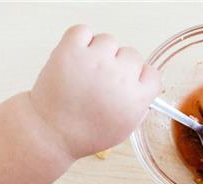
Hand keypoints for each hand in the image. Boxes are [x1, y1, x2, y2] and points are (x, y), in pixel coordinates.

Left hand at [29, 25, 160, 158]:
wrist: (50, 132)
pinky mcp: (71, 50)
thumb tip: (144, 87)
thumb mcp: (123, 130)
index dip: (139, 77)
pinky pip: (83, 31)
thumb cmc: (85, 134)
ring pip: (108, 41)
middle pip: (131, 54)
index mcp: (136, 98)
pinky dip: (80, 40)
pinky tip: (76, 58)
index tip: (129, 82)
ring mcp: (95, 60)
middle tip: (101, 80)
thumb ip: (139, 107)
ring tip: (85, 71)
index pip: (152, 74)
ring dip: (99, 51)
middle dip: (118, 65)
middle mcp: (119, 77)